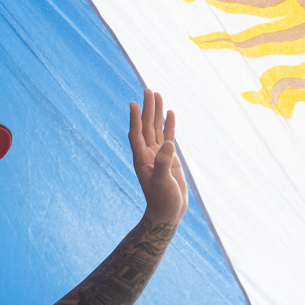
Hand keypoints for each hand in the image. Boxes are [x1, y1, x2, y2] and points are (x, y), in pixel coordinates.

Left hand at [128, 89, 187, 225]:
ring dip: (156, 112)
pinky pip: (168, 137)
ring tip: (157, 95)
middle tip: (149, 90)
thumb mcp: (162, 183)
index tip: (134, 103)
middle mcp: (148, 154)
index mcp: (142, 159)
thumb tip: (169, 144)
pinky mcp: (169, 158)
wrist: (168, 213)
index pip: (136, 134)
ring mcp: (158, 155)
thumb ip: (164, 163)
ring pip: (156, 129)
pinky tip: (170, 113)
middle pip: (146, 126)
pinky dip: (168, 125)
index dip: (135, 119)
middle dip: (147, 108)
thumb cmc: (163, 201)